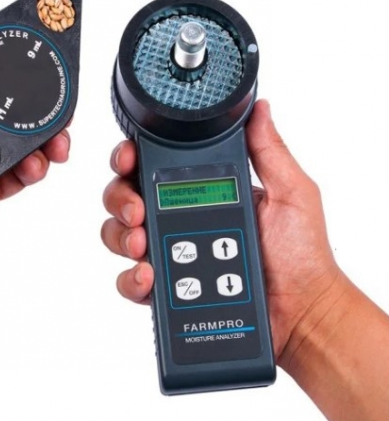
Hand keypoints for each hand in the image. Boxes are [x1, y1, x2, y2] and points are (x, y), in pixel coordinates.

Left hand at [0, 15, 69, 257]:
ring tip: (54, 144)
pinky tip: (33, 165)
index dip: (20, 70)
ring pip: (26, 144)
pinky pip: (20, 176)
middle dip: (46, 109)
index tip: (44, 67)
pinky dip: (34, 170)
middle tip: (61, 110)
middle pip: (17, 110)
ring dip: (47, 141)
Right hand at [101, 100, 340, 363]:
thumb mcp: (290, 193)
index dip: (131, 157)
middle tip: (138, 210)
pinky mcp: (164, 289)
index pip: (153, 165)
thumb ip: (269, 151)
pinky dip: (131, 279)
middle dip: (120, 198)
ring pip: (118, 236)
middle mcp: (178, 218)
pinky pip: (130, 281)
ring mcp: (169, 253)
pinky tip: (149, 276)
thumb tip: (259, 109)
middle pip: (124, 197)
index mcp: (202, 190)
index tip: (129, 158)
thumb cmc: (301, 255)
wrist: (301, 312)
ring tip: (142, 242)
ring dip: (121, 236)